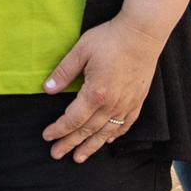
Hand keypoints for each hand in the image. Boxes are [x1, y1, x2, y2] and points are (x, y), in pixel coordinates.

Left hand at [43, 11, 164, 161]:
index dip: (58, 130)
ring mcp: (127, 104)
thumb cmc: (111, 38)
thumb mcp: (81, 50)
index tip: (47, 137)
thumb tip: (47, 90)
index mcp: (95, 92)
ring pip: (106, 132)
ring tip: (79, 158)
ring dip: (91, 146)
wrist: (143, 32)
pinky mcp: (138, 100)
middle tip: (57, 155)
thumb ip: (63, 72)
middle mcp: (112, 104)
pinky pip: (126, 125)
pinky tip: (108, 140)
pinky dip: (115, 135)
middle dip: (70, 144)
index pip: (72, 119)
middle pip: (87, 131)